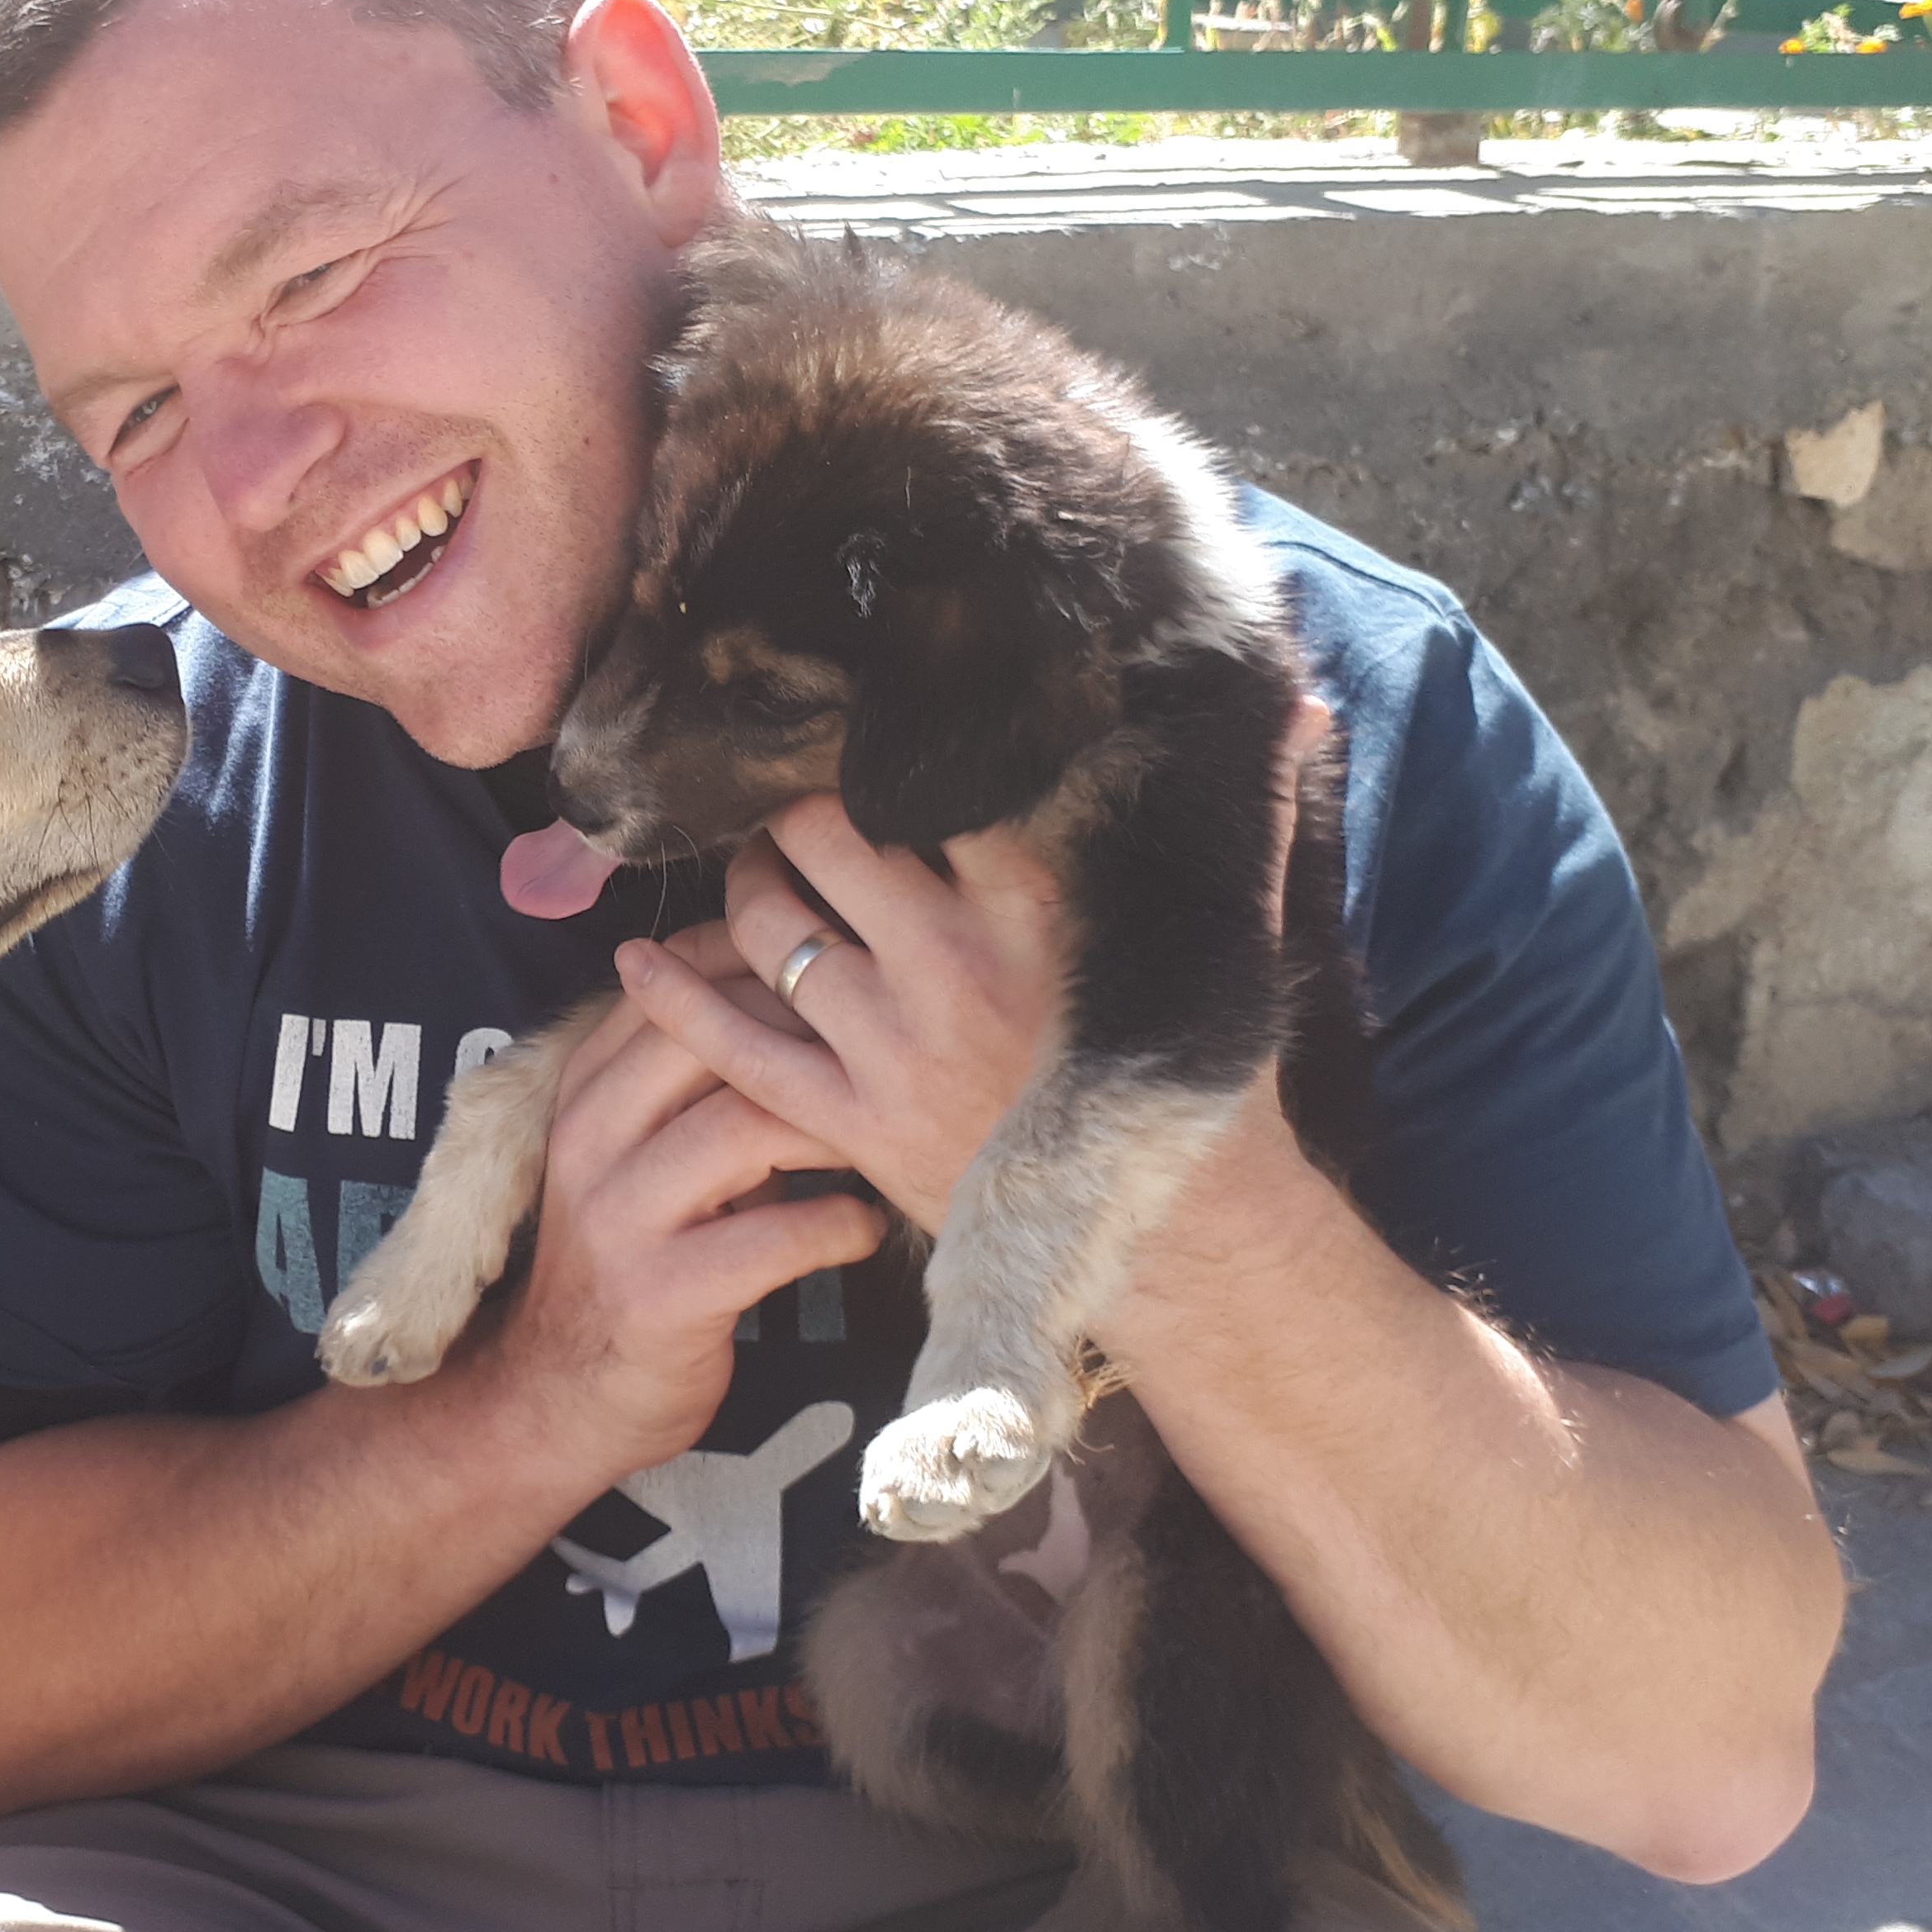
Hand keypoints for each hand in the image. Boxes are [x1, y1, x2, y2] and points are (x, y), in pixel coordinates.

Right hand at [468, 941, 885, 1493]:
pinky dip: (839, 1225)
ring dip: (835, 1127)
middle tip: (879, 1055)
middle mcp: (591, 1139)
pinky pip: (777, 1236)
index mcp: (584, 1092)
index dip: (758, 963)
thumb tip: (798, 1004)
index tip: (830, 975)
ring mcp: (621, 1216)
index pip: (669, 985)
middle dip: (809, 1034)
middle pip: (709, 1035)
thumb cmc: (627, 1258)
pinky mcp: (663, 1291)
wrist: (557, 1393)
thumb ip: (689, 1090)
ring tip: (881, 1141)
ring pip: (746, 1124)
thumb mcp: (634, 1156)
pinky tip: (860, 1227)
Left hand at [615, 704, 1330, 1238]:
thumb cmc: (1204, 1073)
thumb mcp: (1228, 932)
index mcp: (1040, 898)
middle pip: (821, 833)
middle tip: (789, 793)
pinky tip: (635, 959)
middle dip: (792, 802)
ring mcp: (896, 1046)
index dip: (877, 736)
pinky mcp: (854, 1124)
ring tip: (753, 865)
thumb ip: (1252, 808)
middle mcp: (955, 962)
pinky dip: (674, 999)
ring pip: (769, 924)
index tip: (854, 708)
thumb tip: (1296, 693)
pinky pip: (736, 1047)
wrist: (1180, 1238)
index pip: (926, 777)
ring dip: (743, 883)